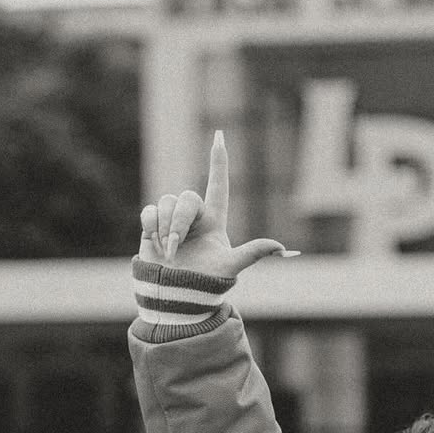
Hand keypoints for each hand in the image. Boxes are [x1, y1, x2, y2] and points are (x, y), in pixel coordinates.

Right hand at [138, 131, 298, 279]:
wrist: (176, 295)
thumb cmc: (206, 283)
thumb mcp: (231, 266)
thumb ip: (253, 253)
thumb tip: (283, 248)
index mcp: (215, 220)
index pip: (218, 185)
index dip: (218, 162)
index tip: (220, 136)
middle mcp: (194, 216)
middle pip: (186, 198)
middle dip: (180, 222)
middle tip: (177, 247)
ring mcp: (172, 220)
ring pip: (167, 203)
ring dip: (167, 228)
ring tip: (170, 251)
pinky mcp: (153, 225)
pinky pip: (150, 211)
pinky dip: (152, 227)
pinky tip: (156, 244)